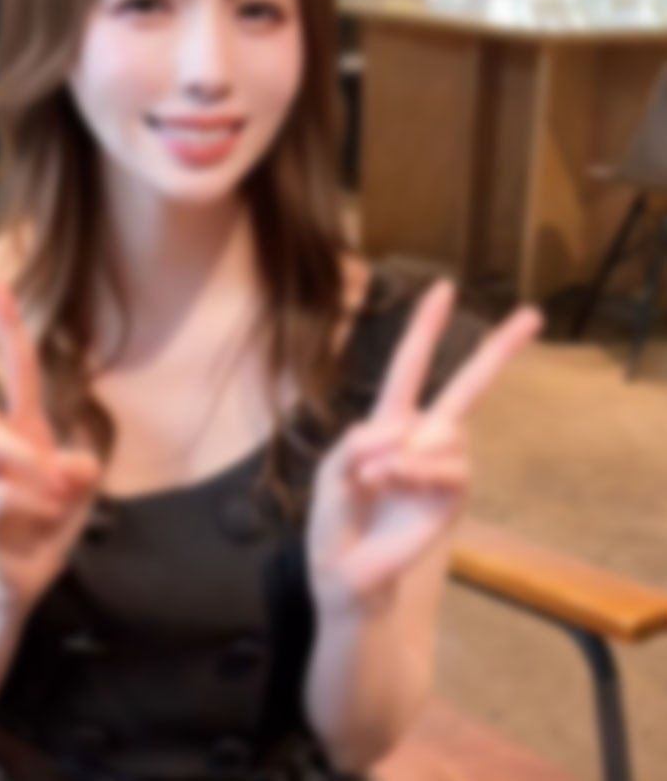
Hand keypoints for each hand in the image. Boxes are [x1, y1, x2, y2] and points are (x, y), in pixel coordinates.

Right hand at [0, 284, 101, 613]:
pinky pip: (5, 498)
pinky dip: (38, 513)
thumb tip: (63, 466)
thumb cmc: (46, 529)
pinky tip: (36, 536)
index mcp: (22, 433)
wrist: (15, 591)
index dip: (7, 330)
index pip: (15, 373)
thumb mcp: (77, 492)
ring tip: (50, 509)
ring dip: (37, 477)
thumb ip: (79, 469)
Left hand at [306, 280, 542, 611]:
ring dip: (406, 452)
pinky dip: (416, 470)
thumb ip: (357, 444)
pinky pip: (449, 469)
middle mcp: (420, 439)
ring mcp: (441, 469)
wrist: (347, 579)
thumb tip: (400, 432)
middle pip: (464, 390)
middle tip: (533, 315)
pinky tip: (390, 480)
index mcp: (387, 424)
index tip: (443, 287)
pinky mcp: (452, 500)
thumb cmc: (335, 523)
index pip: (409, 368)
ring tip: (376, 477)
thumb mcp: (331, 473)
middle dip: (497, 352)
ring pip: (445, 434)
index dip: (425, 328)